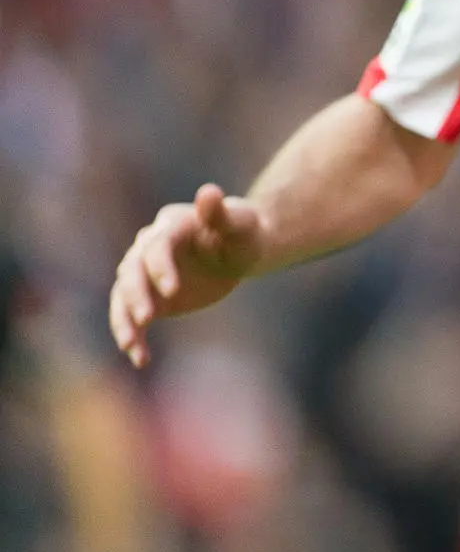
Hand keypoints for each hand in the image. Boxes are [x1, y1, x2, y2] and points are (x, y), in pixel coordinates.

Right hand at [109, 184, 265, 366]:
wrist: (240, 250)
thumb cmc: (244, 232)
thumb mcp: (241, 222)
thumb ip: (222, 213)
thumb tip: (208, 192)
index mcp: (170, 226)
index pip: (156, 247)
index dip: (160, 268)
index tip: (171, 290)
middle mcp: (149, 248)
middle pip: (131, 271)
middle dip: (135, 294)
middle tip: (146, 317)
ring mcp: (146, 274)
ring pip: (123, 297)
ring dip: (124, 320)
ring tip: (131, 346)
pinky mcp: (149, 298)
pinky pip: (133, 319)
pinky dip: (134, 337)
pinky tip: (140, 359)